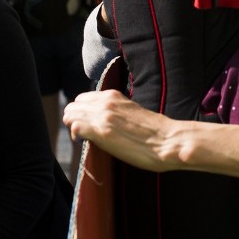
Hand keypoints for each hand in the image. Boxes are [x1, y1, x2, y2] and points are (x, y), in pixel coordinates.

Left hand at [64, 90, 180, 170]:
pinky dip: (76, 135)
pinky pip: (76, 127)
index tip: (87, 124)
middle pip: (73, 106)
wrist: (168, 140)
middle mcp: (105, 102)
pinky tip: (85, 142)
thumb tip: (105, 118)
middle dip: (74, 119)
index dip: (81, 112)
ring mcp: (103, 116)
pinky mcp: (103, 132)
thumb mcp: (132, 111)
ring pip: (70, 114)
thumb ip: (116, 110)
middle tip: (83, 133)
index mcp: (113, 95)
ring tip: (84, 138)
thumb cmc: (155, 131)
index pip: (82, 99)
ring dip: (73, 126)